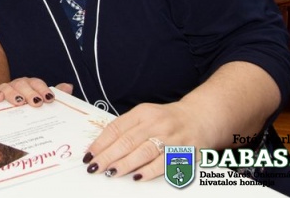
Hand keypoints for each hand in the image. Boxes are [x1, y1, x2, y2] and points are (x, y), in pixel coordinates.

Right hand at [0, 77, 72, 105]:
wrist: (8, 116)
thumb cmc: (29, 109)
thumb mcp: (42, 102)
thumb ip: (56, 95)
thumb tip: (69, 86)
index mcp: (30, 85)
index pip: (37, 83)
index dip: (43, 89)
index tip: (49, 99)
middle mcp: (17, 85)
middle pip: (23, 84)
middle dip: (30, 92)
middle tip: (36, 103)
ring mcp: (4, 91)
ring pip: (7, 87)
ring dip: (13, 94)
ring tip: (19, 102)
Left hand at [83, 101, 205, 180]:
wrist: (200, 117)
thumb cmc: (167, 120)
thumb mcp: (145, 116)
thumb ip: (126, 128)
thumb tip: (101, 147)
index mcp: (142, 113)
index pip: (116, 128)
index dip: (100, 142)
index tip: (88, 154)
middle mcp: (156, 123)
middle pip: (127, 141)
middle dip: (108, 156)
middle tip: (94, 167)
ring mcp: (171, 137)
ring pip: (144, 152)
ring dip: (126, 163)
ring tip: (111, 172)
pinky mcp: (184, 151)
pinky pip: (164, 163)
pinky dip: (149, 171)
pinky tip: (137, 177)